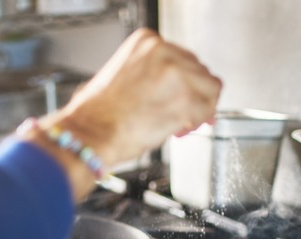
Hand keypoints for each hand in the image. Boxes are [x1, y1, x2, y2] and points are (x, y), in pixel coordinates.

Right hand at [40, 28, 222, 166]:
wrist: (90, 133)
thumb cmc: (98, 114)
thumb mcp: (124, 75)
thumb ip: (155, 75)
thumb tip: (179, 89)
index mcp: (147, 42)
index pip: (185, 58)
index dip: (187, 82)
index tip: (181, 95)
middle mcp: (164, 52)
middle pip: (201, 72)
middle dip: (195, 95)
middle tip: (183, 114)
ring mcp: (176, 75)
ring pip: (210, 90)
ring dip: (199, 109)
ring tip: (179, 122)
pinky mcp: (185, 100)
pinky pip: (207, 111)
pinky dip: (197, 123)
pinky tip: (178, 129)